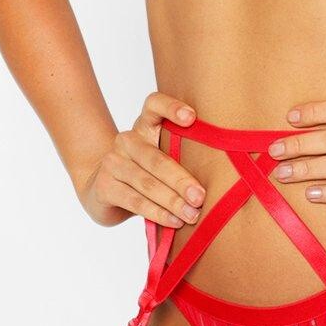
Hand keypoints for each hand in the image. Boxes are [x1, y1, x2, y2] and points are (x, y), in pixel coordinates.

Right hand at [76, 91, 206, 229]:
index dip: (172, 107)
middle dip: (181, 180)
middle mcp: (127, 140)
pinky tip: (173, 221)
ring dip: (172, 201)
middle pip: (156, 158)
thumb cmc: (147, 172)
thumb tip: (221, 174)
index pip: (154, 104)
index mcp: (145, 125)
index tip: (192, 118)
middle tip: (200, 197)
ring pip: (146, 183)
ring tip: (191, 214)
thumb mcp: (164, 156)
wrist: (104, 189)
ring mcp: (113, 162)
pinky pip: (135, 201)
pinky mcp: (104, 186)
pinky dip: (157, 213)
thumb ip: (183, 155)